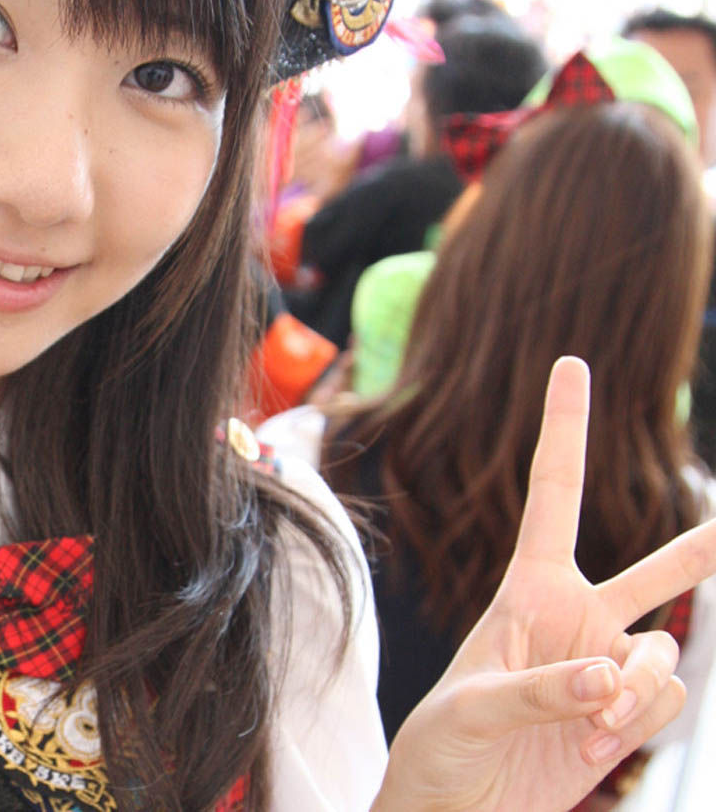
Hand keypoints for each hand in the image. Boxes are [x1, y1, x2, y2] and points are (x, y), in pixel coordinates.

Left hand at [377, 357, 715, 810]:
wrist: (456, 806)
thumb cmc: (442, 744)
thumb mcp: (470, 709)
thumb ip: (540, 689)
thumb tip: (607, 674)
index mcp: (527, 589)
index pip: (552, 496)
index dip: (565, 428)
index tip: (573, 364)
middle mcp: (577, 618)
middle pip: (659, 570)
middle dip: (703, 548)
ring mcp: (608, 666)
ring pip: (666, 654)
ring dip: (637, 689)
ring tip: (588, 720)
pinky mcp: (625, 715)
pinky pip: (667, 701)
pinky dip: (640, 721)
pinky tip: (596, 742)